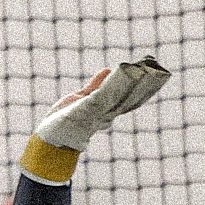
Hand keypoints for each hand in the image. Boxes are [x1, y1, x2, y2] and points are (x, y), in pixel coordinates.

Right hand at [35, 57, 170, 152]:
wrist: (51, 138)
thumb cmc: (67, 130)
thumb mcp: (82, 112)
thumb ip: (95, 97)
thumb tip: (107, 85)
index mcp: (107, 114)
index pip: (129, 98)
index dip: (141, 88)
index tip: (154, 76)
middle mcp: (103, 109)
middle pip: (124, 93)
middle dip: (135, 81)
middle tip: (148, 67)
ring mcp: (92, 105)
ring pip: (111, 89)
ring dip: (120, 79)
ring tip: (132, 67)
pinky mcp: (81, 101)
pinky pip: (95, 88)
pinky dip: (101, 79)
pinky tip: (106, 70)